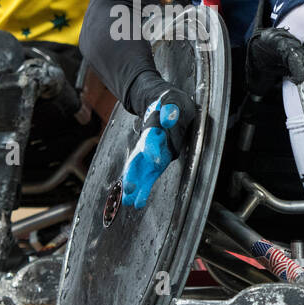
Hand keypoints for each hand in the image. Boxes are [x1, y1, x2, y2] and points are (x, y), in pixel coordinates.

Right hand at [121, 85, 196, 208]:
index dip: (153, 150)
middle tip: (130, 187)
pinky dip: (143, 190)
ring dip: (135, 186)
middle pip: (138, 160)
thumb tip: (168, 117)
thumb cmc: (173, 104)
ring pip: (139, 172)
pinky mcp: (155, 164)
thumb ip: (171, 109)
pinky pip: (148, 178)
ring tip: (129, 201)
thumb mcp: (175, 101)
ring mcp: (150, 156)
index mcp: (154, 129)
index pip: (152, 141)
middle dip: (133, 174)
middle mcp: (148, 145)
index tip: (156, 161)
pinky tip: (137, 203)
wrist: (167, 106)